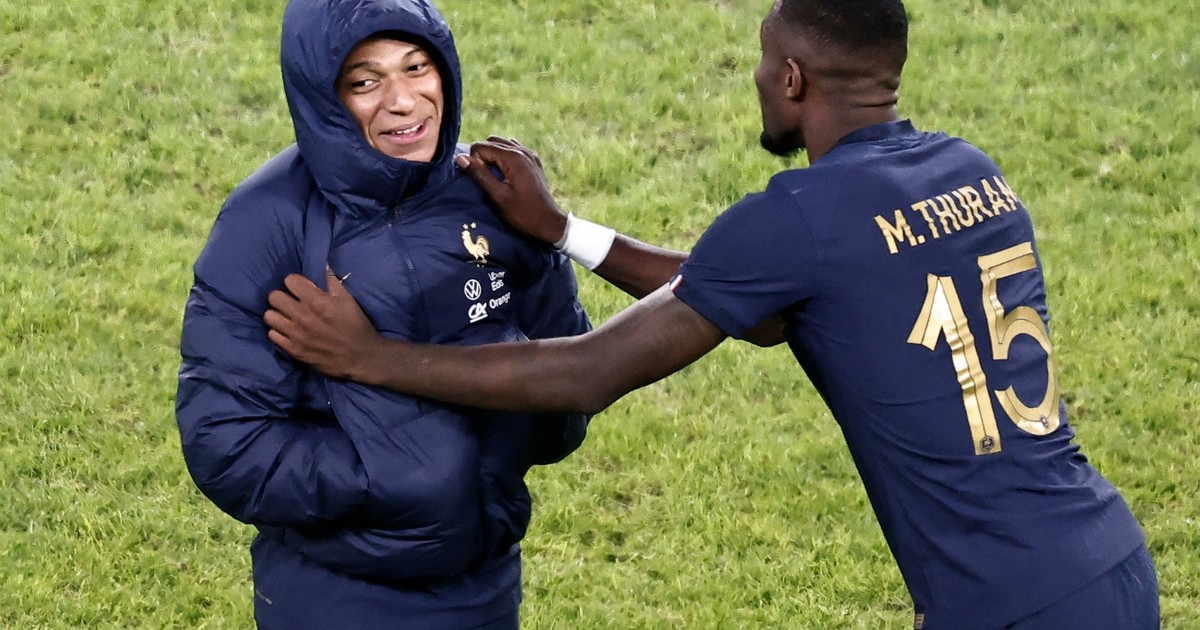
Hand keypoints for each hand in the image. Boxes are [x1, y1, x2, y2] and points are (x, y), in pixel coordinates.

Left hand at [264, 266, 380, 380]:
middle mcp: (302, 316)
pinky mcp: (293, 349)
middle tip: (292, 302)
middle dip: (283, 296)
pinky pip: (272, 334)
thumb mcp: (348, 299)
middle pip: (274, 296)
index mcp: (317, 301)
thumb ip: (332, 280)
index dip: (296, 282)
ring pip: (269, 316)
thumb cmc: (356, 325)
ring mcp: (295, 334)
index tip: (302, 288)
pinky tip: (289, 331)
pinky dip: (279, 331)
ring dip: (278, 314)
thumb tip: (322, 262)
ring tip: (288, 316)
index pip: (289, 280)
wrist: (360, 357)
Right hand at [454, 137, 567, 245]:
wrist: (548, 223)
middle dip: (483, 156)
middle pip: (491, 141)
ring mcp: (530, 154)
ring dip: (494, 155)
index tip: (483, 180)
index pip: (481, 146)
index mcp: (513, 157)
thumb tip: (460, 158)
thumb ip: (479, 175)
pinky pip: (514, 149)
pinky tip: (507, 174)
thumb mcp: (497, 196)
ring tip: (496, 176)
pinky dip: (506, 157)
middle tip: (488, 178)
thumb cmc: (522, 213)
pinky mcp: (534, 161)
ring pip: (503, 143)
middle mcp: (522, 150)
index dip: (475, 162)